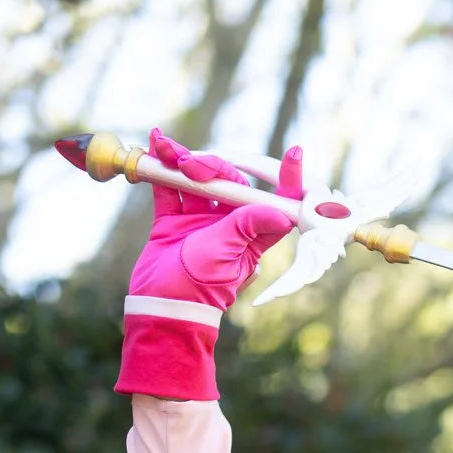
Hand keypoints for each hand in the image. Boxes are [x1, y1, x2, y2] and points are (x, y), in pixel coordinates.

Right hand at [115, 132, 302, 400]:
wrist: (162, 307)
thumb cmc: (201, 286)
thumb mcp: (227, 252)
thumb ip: (248, 226)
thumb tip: (283, 212)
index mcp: (252, 234)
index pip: (276, 202)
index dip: (288, 179)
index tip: (294, 153)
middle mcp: (229, 224)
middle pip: (229, 182)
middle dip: (213, 166)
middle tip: (194, 166)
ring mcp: (200, 221)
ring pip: (197, 182)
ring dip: (184, 162)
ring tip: (168, 149)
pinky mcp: (173, 222)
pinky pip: (170, 190)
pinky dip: (162, 170)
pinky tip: (157, 146)